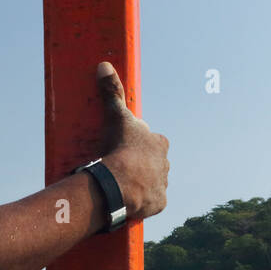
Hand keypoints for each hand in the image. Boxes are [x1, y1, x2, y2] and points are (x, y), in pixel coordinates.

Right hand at [95, 61, 168, 221]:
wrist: (120, 184)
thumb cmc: (119, 149)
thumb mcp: (115, 117)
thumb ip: (112, 92)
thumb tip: (104, 65)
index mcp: (159, 143)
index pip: (150, 141)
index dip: (136, 144)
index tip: (121, 149)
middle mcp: (166, 163)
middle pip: (152, 163)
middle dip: (138, 165)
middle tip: (118, 168)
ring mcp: (162, 185)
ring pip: (152, 183)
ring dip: (140, 184)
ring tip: (120, 186)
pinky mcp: (158, 204)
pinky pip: (150, 202)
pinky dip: (140, 202)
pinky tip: (127, 201)